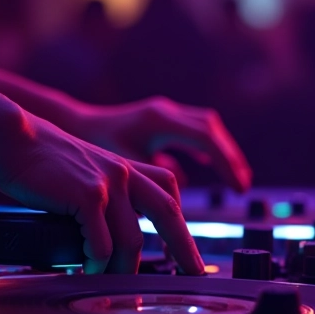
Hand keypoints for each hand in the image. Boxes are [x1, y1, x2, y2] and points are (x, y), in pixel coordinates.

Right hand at [0, 112, 203, 274]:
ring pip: (131, 240)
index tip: (187, 247)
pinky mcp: (88, 195)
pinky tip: (87, 270)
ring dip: (123, 269)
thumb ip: (103, 195)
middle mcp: (125, 173)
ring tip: (115, 285)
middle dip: (184, 248)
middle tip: (193, 272)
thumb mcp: (83, 171)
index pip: (168, 194)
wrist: (12, 139)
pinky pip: (101, 244)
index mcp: (126, 167)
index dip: (181, 221)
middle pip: (168, 214)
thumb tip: (110, 237)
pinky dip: (96, 264)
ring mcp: (109, 183)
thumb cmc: (38, 160)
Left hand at [65, 97, 251, 192]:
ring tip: (233, 177)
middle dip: (229, 156)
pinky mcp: (157, 120)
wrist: (72, 124)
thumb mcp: (123, 165)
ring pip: (204, 127)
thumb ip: (152, 180)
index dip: (226, 164)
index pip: (206, 140)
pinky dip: (203, 147)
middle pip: (211, 129)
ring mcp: (162, 113)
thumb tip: (177, 202)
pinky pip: (191, 129)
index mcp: (159, 121)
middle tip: (242, 184)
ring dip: (220, 151)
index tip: (238, 188)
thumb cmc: (92, 145)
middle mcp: (164, 112)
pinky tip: (203, 163)